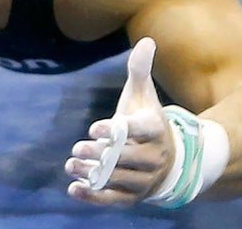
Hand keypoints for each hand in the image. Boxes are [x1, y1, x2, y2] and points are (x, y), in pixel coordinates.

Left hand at [65, 37, 175, 204]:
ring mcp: (145, 179)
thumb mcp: (144, 96)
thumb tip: (146, 40)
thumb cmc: (147, 122)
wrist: (170, 160)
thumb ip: (140, 70)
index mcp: (156, 129)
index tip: (94, 128)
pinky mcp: (134, 197)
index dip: (118, 129)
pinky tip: (74, 189)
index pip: (140, 129)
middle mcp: (154, 156)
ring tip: (70, 164)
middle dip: (100, 154)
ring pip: (117, 178)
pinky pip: (114, 200)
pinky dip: (94, 197)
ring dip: (92, 173)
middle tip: (78, 148)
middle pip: (125, 157)